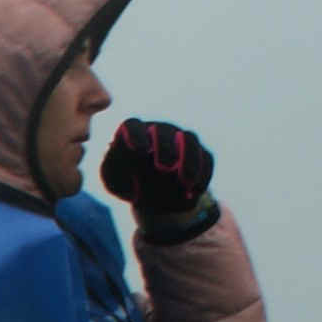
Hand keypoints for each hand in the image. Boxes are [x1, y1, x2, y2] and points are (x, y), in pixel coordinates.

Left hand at [99, 119, 216, 233]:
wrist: (148, 195)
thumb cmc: (125, 182)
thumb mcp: (115, 181)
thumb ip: (116, 172)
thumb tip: (133, 164)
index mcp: (132, 135)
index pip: (132, 126)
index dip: (135, 135)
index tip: (138, 150)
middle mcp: (158, 132)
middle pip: (163, 131)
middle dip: (164, 147)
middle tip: (162, 167)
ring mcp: (181, 140)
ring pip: (190, 139)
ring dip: (189, 161)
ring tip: (186, 184)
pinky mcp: (199, 154)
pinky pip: (206, 159)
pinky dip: (202, 175)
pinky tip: (196, 191)